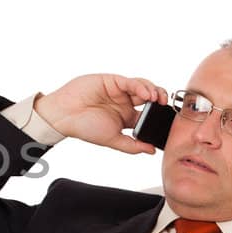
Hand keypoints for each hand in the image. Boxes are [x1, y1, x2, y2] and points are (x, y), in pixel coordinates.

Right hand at [32, 74, 168, 154]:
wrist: (64, 116)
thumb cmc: (84, 128)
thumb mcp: (112, 139)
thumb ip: (132, 145)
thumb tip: (151, 151)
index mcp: (126, 118)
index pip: (149, 115)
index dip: (159, 116)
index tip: (167, 121)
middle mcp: (124, 103)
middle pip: (150, 98)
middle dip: (161, 100)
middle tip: (166, 106)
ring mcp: (119, 91)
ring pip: (144, 87)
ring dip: (154, 91)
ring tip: (157, 99)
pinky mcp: (113, 81)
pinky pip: (131, 82)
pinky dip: (141, 86)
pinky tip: (145, 94)